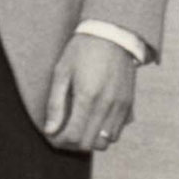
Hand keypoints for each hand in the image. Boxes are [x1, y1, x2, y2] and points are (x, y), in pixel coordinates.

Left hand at [42, 31, 139, 152]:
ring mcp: (120, 105)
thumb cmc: (83, 51)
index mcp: (87, 97)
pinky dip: (105, 132)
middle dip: (73, 143)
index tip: (52, 135)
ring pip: (106, 141)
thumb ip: (55, 103)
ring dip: (91, 140)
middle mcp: (106, 105)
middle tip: (64, 133)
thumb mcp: (62, 72)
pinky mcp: (128, 103)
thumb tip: (50, 130)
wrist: (113, 34)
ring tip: (80, 127)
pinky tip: (95, 120)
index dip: (60, 141)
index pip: (73, 136)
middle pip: (90, 144)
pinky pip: (117, 130)